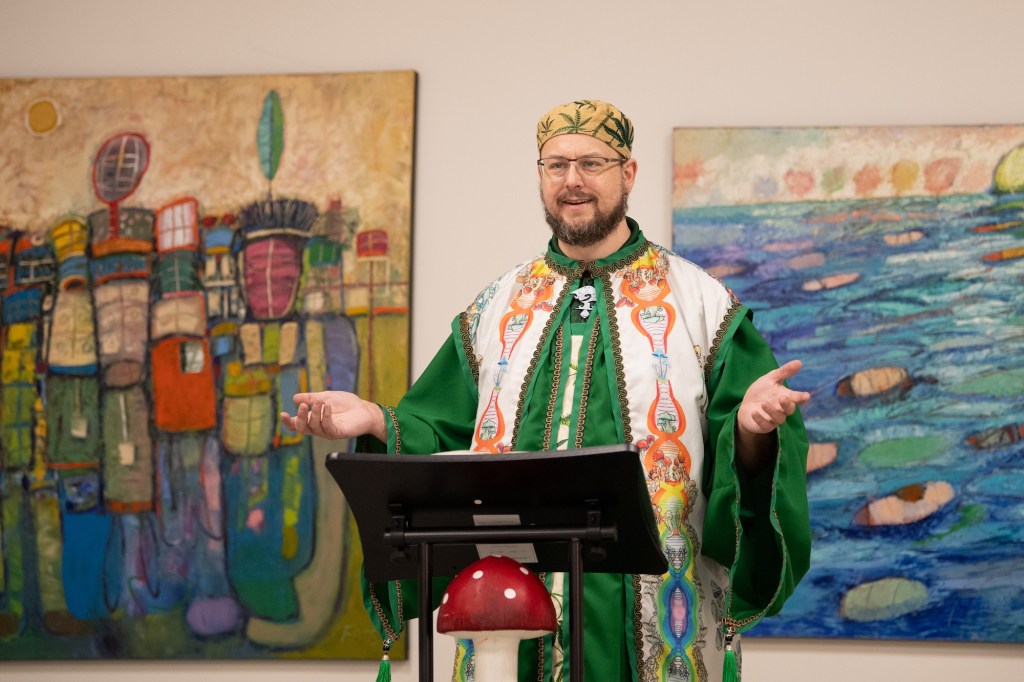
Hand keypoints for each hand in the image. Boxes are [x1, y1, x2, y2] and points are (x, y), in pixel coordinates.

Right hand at [279, 391, 386, 441]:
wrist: (365, 409)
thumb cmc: (346, 404)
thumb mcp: (326, 397)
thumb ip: (311, 398)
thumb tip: (294, 398)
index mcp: (314, 420)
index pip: (297, 424)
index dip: (289, 422)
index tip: (282, 413)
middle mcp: (319, 428)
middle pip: (302, 428)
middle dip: (300, 417)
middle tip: (303, 405)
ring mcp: (328, 431)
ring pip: (314, 427)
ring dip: (315, 413)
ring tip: (320, 402)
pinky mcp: (338, 433)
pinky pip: (328, 427)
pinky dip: (325, 416)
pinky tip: (327, 406)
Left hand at [735, 360, 810, 474]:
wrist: (746, 406)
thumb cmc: (761, 392)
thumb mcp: (770, 379)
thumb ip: (784, 372)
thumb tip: (799, 362)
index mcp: (786, 397)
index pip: (797, 398)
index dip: (801, 397)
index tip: (806, 396)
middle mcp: (782, 409)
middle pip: (790, 410)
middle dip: (787, 404)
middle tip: (783, 398)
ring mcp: (774, 419)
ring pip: (779, 418)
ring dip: (772, 411)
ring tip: (764, 403)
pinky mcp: (764, 426)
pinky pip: (765, 425)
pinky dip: (760, 419)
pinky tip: (754, 412)